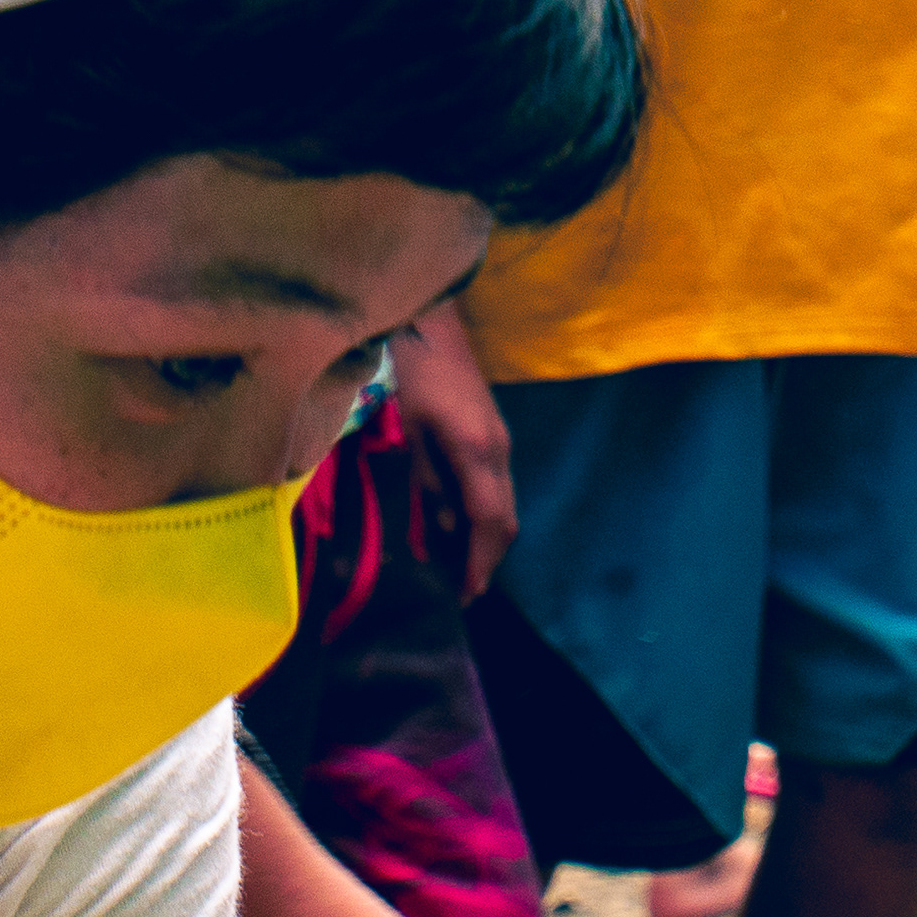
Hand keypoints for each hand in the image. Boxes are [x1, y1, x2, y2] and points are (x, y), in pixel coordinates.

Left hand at [392, 302, 515, 599]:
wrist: (431, 324)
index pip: (488, 521)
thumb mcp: (410, 434)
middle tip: (466, 588)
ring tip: (464, 564)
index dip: (480, 560)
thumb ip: (429, 482)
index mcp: (475, 452)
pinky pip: (498, 486)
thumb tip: (445, 528)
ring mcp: (501, 441)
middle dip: (488, 557)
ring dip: (488, 538)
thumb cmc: (411, 375)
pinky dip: (486, 514)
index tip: (468, 591)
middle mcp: (498, 450)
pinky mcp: (494, 433)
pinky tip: (463, 525)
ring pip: (505, 503)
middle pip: (506, 519)